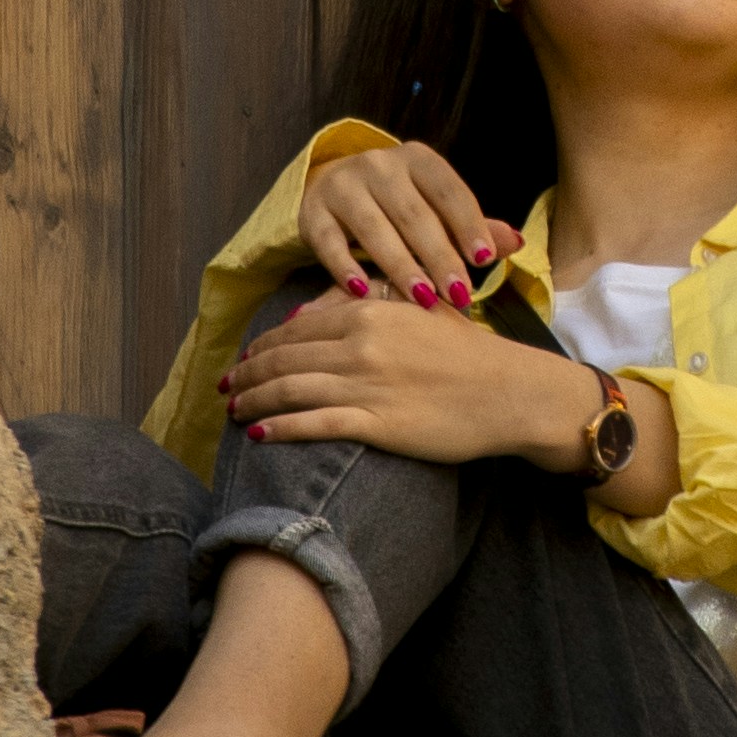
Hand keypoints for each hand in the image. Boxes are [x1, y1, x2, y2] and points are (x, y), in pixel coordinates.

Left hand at [223, 282, 591, 470]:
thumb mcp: (421, 310)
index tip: (246, 356)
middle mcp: (361, 345)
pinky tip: (260, 434)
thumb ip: (371, 303)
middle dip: (248, 373)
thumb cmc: (470, 352)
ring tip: (234, 411)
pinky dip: (281, 428)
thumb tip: (318, 309)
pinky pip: (314, 425)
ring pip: (290, 391)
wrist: (509, 392)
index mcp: (370, 313)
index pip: (299, 327)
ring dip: (254, 401)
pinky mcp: (376, 423)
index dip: (265, 344)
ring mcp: (366, 385)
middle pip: (285, 358)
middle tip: (227, 385)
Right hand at [300, 139, 520, 315]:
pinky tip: (364, 292)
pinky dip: (346, 268)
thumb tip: (515, 242)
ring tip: (423, 299)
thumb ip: (473, 226)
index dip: (467, 224)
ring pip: (374, 228)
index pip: (448, 190)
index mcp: (417, 159)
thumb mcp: (437, 207)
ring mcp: (342, 186)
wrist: (336, 187)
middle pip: (413, 214)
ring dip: (400, 266)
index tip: (483, 260)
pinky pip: (329, 243)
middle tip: (459, 294)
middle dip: (438, 256)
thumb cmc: (400, 204)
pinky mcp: (312, 213)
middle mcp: (378, 165)